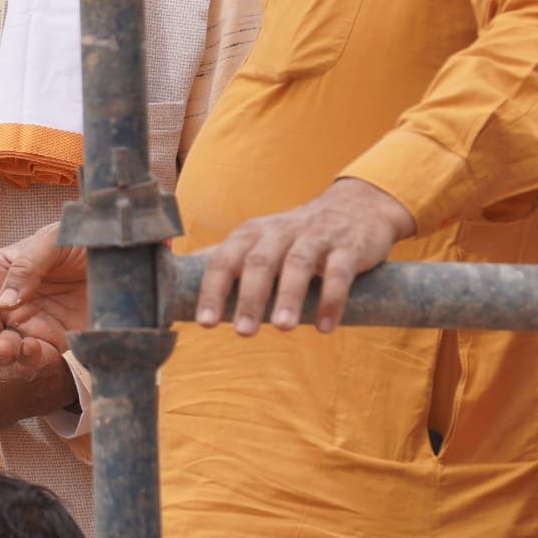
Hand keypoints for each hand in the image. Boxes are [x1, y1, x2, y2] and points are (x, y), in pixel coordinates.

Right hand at [0, 220, 84, 368]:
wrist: (119, 256)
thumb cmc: (79, 239)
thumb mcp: (49, 242)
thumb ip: (25, 268)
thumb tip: (4, 303)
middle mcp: (9, 302)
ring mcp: (30, 323)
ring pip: (3, 344)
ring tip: (0, 351)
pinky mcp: (55, 341)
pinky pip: (37, 354)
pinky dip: (29, 357)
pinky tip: (28, 351)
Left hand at [192, 177, 414, 335]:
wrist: (357, 205)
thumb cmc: (296, 233)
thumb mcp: (260, 239)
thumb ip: (228, 258)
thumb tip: (181, 279)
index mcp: (252, 233)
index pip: (224, 259)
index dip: (212, 290)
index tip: (205, 322)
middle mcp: (280, 231)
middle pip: (259, 261)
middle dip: (249, 298)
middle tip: (243, 332)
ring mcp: (315, 237)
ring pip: (298, 264)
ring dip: (289, 296)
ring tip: (283, 327)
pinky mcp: (348, 247)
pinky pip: (339, 273)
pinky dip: (332, 299)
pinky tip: (325, 327)